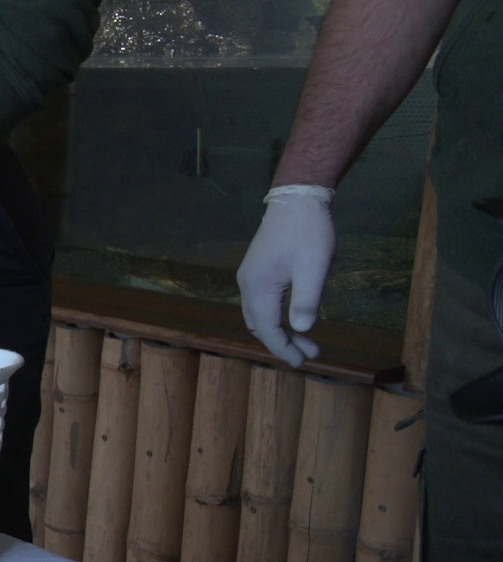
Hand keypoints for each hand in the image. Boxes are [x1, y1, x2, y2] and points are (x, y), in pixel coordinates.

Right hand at [236, 185, 335, 367]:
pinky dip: (275, 317)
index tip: (303, 362)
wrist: (297, 199)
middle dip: (282, 342)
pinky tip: (294, 317)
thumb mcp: (314, 266)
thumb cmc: (308, 232)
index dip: (283, 348)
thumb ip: (306, 299)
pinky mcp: (256, 270)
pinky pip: (260, 303)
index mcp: (258, 287)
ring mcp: (249, 277)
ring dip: (279, 330)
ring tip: (306, 340)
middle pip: (259, 325)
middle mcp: (247, 285)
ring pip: (258, 315)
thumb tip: (302, 329)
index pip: (267, 329)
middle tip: (311, 354)